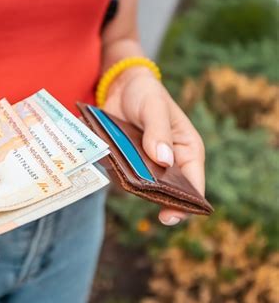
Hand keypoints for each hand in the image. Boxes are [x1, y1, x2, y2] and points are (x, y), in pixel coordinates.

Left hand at [103, 67, 204, 225]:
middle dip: (155, 198)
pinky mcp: (127, 162)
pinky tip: (108, 166)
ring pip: (142, 186)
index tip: (169, 217)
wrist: (121, 85)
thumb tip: (163, 162)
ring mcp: (146, 164)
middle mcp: (169, 162)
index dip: (185, 204)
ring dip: (132, 186)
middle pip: (167, 191)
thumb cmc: (147, 93)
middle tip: (140, 198)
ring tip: (121, 174)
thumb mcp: (154, 107)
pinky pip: (123, 176)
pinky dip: (116, 175)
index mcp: (187, 150)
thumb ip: (158, 132)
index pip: (193, 183)